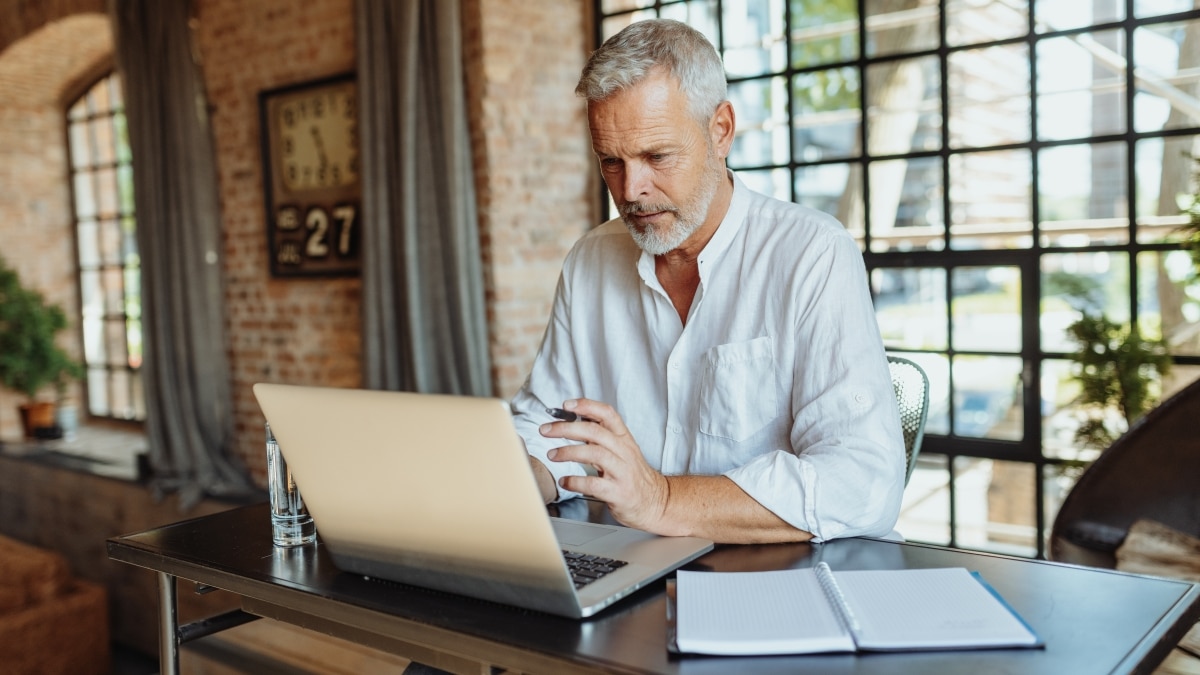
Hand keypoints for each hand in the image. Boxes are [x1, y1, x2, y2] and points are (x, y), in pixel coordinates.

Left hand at [540, 399, 669, 531]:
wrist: (655, 501)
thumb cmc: (633, 476)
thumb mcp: (622, 451)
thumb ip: (601, 438)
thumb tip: (574, 422)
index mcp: (624, 439)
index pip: (608, 414)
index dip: (587, 406)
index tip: (567, 405)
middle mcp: (624, 452)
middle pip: (595, 432)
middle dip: (567, 428)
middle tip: (546, 430)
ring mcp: (622, 472)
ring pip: (595, 454)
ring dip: (569, 452)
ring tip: (552, 455)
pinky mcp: (618, 492)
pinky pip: (594, 484)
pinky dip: (576, 481)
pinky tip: (565, 481)